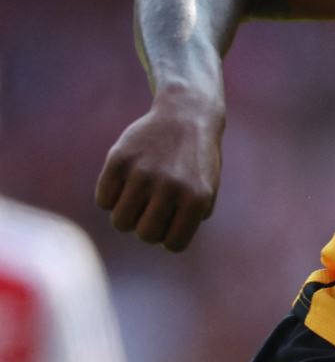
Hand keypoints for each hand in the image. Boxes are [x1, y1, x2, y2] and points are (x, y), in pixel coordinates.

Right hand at [94, 94, 222, 250]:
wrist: (186, 116)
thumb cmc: (195, 163)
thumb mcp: (205, 192)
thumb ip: (187, 221)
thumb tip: (161, 241)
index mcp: (197, 199)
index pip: (173, 244)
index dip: (169, 237)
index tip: (171, 222)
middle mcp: (171, 187)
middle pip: (145, 235)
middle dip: (147, 227)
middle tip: (153, 209)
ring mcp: (143, 173)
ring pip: (121, 222)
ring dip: (127, 216)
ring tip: (138, 199)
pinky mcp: (119, 160)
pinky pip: (103, 201)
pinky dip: (111, 198)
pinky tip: (124, 183)